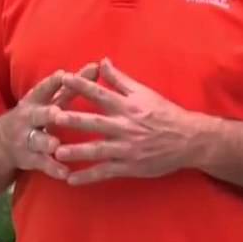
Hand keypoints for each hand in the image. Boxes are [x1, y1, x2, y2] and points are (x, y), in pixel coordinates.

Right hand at [0, 64, 97, 180]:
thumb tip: (98, 66)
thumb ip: (72, 86)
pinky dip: (53, 168)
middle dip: (46, 113)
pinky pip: (42, 164)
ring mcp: (26, 138)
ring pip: (36, 140)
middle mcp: (29, 118)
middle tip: (57, 113)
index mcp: (35, 100)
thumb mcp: (48, 99)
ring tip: (55, 145)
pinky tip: (65, 173)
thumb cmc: (36, 115)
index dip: (52, 82)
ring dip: (46, 142)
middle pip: (37, 114)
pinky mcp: (28, 158)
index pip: (44, 88)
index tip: (63, 74)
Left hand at [52, 59, 211, 185]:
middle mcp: (126, 127)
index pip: (101, 93)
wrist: (189, 140)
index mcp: (128, 106)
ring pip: (98, 150)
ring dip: (77, 152)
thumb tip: (102, 61)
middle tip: (53, 117)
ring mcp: (127, 148)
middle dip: (74, 120)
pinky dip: (88, 176)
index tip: (63, 79)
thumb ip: (120, 79)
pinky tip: (71, 180)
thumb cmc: (165, 113)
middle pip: (96, 122)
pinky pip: (106, 172)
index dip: (82, 85)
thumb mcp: (144, 93)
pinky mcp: (130, 166)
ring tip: (57, 152)